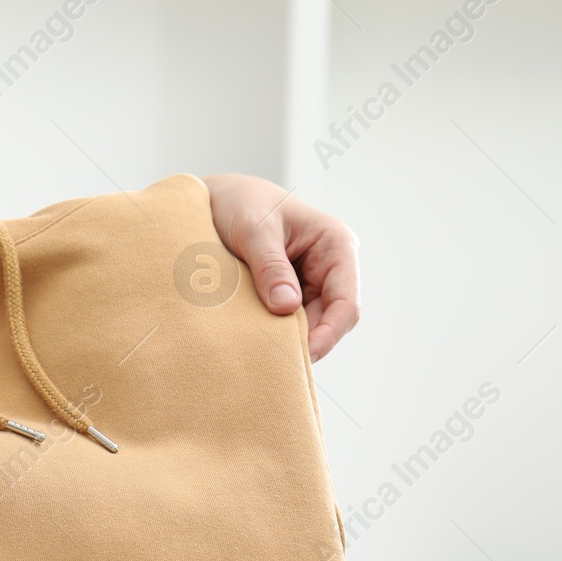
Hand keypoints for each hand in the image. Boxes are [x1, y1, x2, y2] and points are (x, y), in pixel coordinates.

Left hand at [201, 173, 359, 360]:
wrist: (216, 198)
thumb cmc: (241, 203)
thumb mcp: (253, 230)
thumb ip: (270, 266)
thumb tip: (287, 307)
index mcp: (335, 245)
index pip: (346, 302)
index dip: (329, 334)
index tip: (304, 355)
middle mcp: (330, 267)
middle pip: (331, 321)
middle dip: (306, 342)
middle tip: (273, 362)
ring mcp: (311, 283)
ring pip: (310, 326)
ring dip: (288, 339)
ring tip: (260, 353)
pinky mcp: (289, 294)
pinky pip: (289, 323)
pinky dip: (276, 333)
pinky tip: (256, 342)